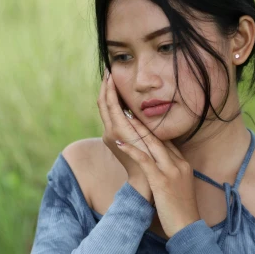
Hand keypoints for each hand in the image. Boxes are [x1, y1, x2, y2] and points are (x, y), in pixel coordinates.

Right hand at [97, 68, 154, 199]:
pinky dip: (110, 94)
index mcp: (115, 134)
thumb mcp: (145, 142)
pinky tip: (112, 83)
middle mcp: (110, 133)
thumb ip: (141, 129)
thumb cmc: (151, 164)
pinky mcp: (118, 133)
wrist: (148, 182)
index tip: (113, 79)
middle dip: (105, 87)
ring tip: (109, 73)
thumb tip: (145, 114)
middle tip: (108, 71)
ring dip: (106, 87)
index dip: (109, 94)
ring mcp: (112, 133)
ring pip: (104, 104)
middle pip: (103, 104)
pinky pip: (111, 109)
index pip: (109, 109)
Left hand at [113, 125, 201, 239]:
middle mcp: (179, 164)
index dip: (154, 130)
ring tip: (124, 118)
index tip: (142, 120)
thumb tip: (162, 171)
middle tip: (131, 110)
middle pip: (160, 138)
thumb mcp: (180, 189)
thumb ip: (173, 176)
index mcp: (184, 165)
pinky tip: (120, 142)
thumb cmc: (182, 212)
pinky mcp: (161, 181)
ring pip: (153, 144)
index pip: (169, 142)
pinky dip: (131, 149)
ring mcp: (171, 171)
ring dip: (137, 130)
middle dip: (144, 124)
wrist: (188, 228)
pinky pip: (145, 160)